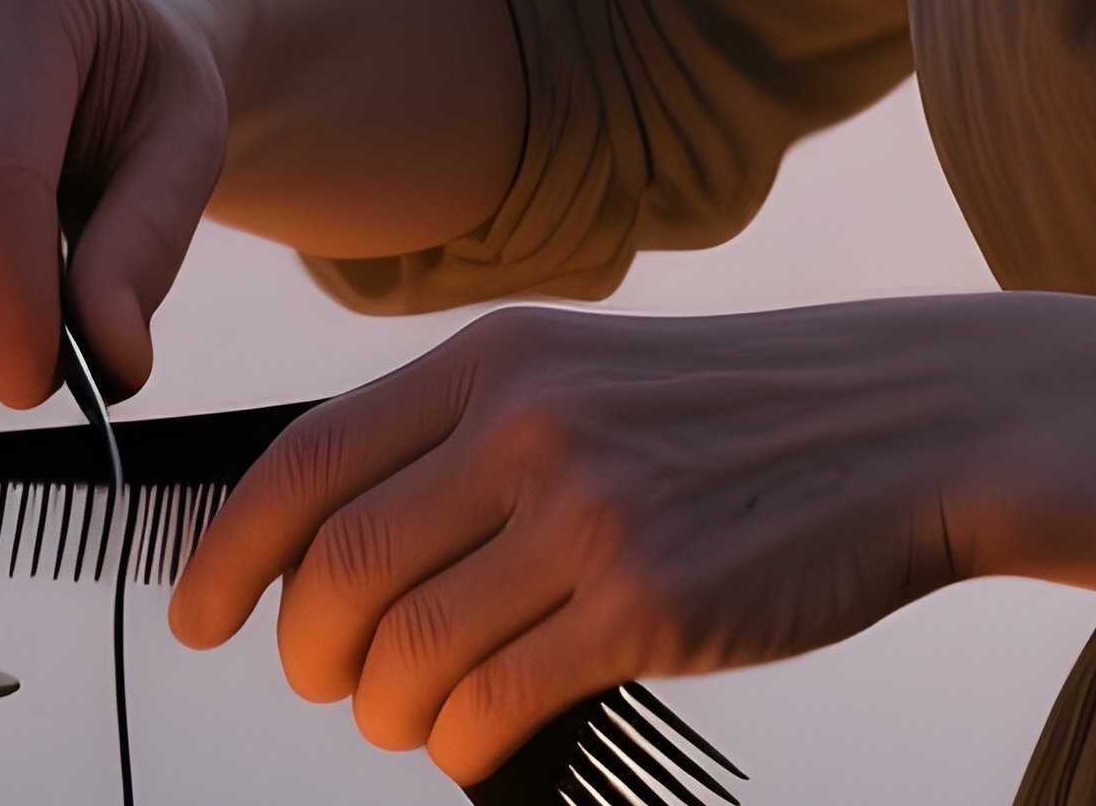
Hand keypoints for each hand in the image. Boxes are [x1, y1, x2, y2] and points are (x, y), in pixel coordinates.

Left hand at [168, 298, 1005, 783]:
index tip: (199, 612)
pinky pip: (488, 706)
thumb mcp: (581, 370)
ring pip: (401, 655)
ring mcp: (588, 513)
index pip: (307, 458)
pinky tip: (476, 727)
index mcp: (496, 355)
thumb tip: (339, 545)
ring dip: (380, 709)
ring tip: (408, 707)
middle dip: (301, 653)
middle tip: (322, 678)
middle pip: (335, 570)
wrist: (897, 421)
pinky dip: (456, 739)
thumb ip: (463, 435)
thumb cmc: (728, 409)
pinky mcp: (649, 605)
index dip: (226, 550)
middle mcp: (527, 422)